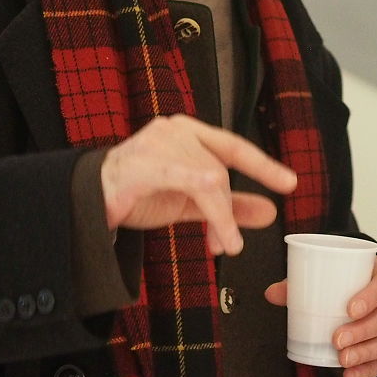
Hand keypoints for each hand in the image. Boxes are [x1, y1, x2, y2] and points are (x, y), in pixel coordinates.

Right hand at [99, 115, 295, 255]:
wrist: (86, 200)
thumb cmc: (139, 192)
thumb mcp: (191, 201)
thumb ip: (228, 204)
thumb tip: (269, 212)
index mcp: (188, 132)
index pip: (234, 146)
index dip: (264, 165)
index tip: (290, 183)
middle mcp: (176, 130)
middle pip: (221, 169)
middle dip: (230, 210)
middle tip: (232, 244)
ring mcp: (159, 143)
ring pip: (210, 179)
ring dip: (222, 218)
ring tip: (224, 246)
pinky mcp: (144, 164)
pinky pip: (190, 183)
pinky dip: (212, 211)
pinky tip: (220, 234)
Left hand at [265, 255, 376, 376]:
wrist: (357, 289)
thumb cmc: (341, 280)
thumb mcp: (322, 276)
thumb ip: (297, 284)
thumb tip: (271, 294)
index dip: (371, 297)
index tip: (350, 309)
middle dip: (363, 331)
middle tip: (337, 340)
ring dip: (366, 352)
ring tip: (342, 360)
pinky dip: (369, 370)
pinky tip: (350, 376)